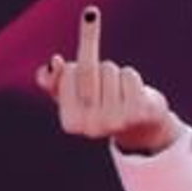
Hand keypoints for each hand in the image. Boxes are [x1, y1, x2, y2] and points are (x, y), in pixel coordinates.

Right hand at [35, 6, 181, 154]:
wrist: (139, 124)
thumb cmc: (99, 103)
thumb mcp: (71, 94)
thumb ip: (53, 79)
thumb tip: (54, 63)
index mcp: (71, 123)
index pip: (67, 72)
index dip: (75, 69)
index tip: (83, 86)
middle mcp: (92, 127)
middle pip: (87, 69)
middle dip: (95, 66)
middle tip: (102, 77)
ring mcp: (116, 122)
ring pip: (110, 69)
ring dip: (114, 73)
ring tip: (118, 92)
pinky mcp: (138, 113)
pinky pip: (129, 75)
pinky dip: (131, 77)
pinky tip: (134, 95)